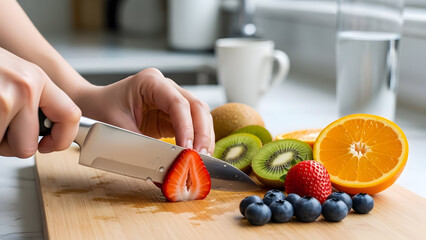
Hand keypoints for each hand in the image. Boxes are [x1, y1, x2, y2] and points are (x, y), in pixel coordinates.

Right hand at [0, 48, 80, 156]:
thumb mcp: (16, 76)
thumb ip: (35, 100)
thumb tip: (50, 134)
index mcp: (37, 79)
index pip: (71, 116)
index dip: (61, 139)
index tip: (48, 145)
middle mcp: (24, 88)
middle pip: (28, 147)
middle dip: (11, 146)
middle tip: (1, 131)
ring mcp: (4, 100)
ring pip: (3, 149)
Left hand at [75, 68, 214, 154]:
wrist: (91, 107)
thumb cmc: (99, 111)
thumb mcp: (117, 129)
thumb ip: (141, 149)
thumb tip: (162, 173)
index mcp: (150, 82)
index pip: (178, 103)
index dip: (186, 127)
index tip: (188, 149)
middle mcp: (166, 87)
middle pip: (197, 107)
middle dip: (202, 133)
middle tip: (201, 157)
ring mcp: (172, 99)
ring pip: (200, 116)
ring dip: (203, 138)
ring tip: (201, 160)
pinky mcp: (172, 115)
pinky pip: (192, 126)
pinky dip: (196, 141)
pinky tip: (195, 156)